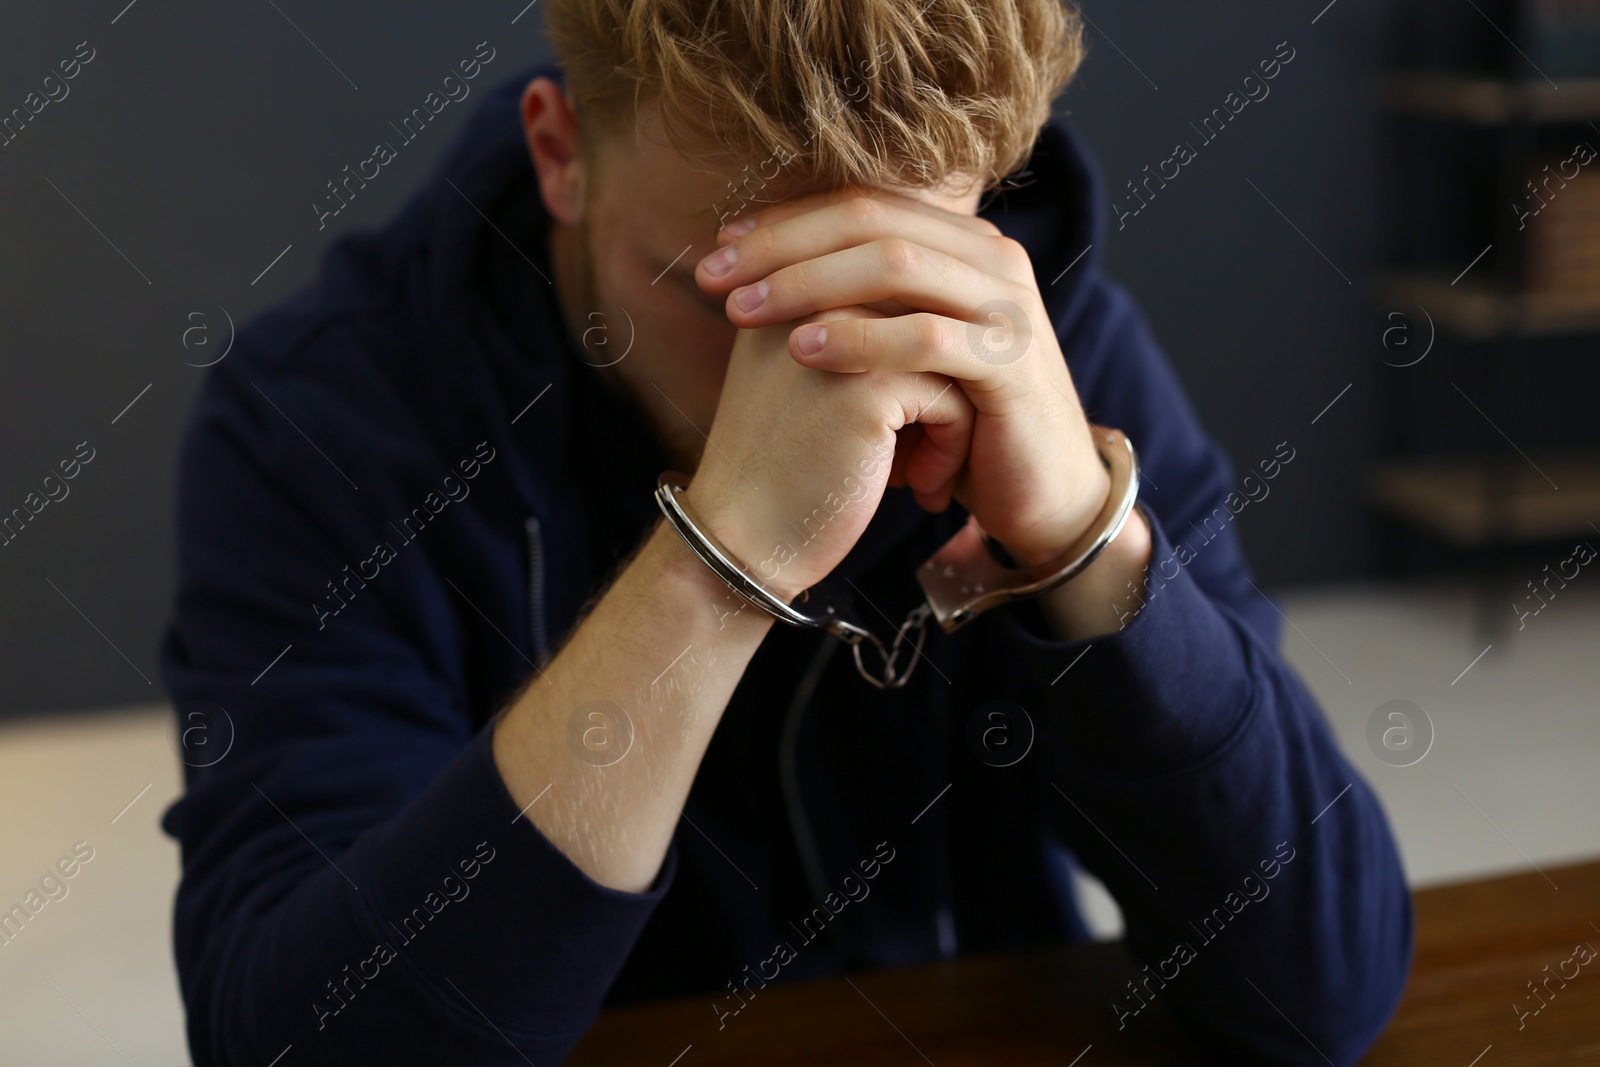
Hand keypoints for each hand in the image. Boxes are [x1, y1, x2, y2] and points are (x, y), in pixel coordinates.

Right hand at [683, 305, 974, 602]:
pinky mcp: (870, 385)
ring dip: (950, 422)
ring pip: (950, 358)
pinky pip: (954, 399)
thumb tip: (939, 316)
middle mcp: (816, 298)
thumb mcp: (808, 378)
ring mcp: (844, 337)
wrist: (743, 538)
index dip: (911, 367)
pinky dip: (949, 448)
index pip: (900, 302)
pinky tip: (916, 487)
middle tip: (922, 452)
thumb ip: (855, 335)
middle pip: (929, 323)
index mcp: (792, 287)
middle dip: (937, 390)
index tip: (897, 427)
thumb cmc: (782, 468)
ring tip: (922, 470)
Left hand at [695, 190, 1110, 567]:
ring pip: (897, 266)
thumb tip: (765, 263)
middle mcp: (993, 260)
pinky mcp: (1011, 363)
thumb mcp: (905, 349)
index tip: (716, 250)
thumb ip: (861, 299)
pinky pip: (925, 337)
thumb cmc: (959, 422)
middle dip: (782, 245)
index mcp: (964, 244)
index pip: (863, 205)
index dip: (784, 221)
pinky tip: (802, 350)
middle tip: (713, 276)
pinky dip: (858, 338)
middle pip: (872, 222)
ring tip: (743, 311)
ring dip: (808, 283)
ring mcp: (1008, 307)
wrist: (1040, 494)